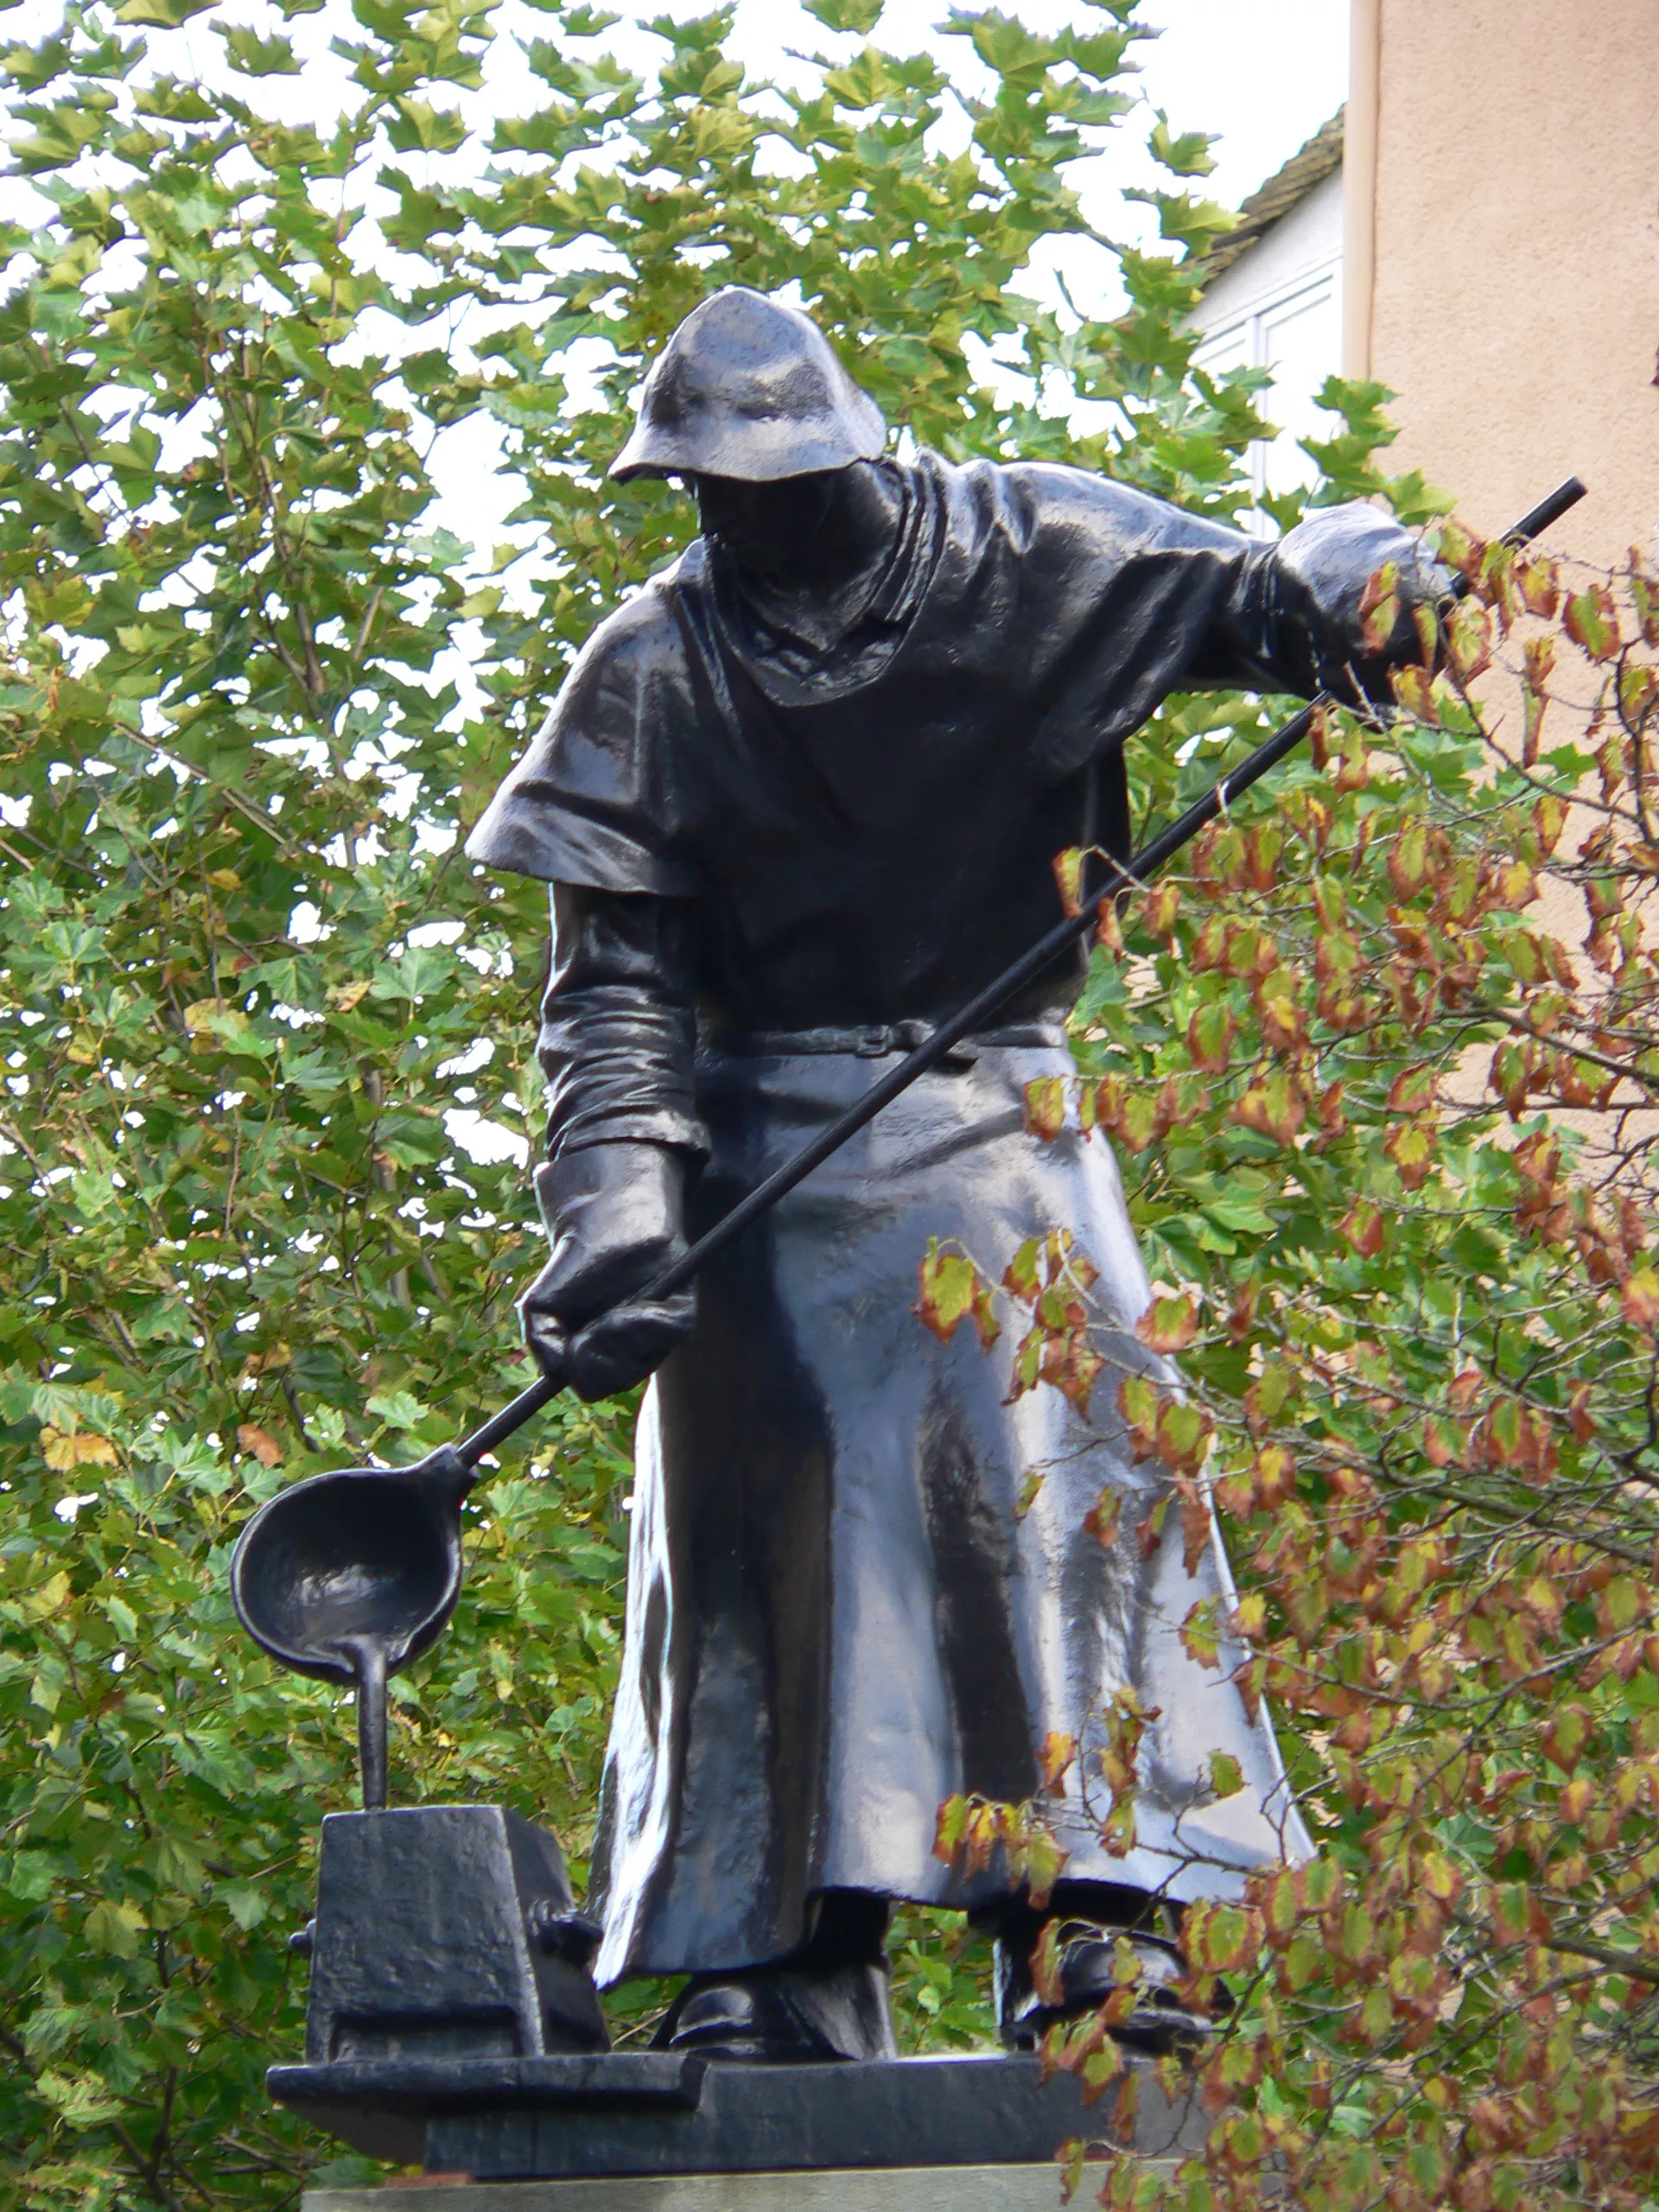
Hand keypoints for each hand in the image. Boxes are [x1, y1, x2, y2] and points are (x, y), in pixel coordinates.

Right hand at [519, 1142, 696, 1399]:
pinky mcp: (680, 1311)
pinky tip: (632, 1302)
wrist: (604, 1217)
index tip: (571, 1340)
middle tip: (589, 1325)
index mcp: (603, 1351)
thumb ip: (543, 1345)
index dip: (578, 1369)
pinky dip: (640, 1321)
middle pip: (612, 1381)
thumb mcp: (540, 1307)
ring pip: (636, 1364)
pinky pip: (666, 1335)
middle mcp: (634, 1347)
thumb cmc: (575, 1262)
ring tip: (610, 1307)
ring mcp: (658, 1332)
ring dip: (612, 1337)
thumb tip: (558, 1373)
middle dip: (593, 1356)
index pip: (593, 1385)